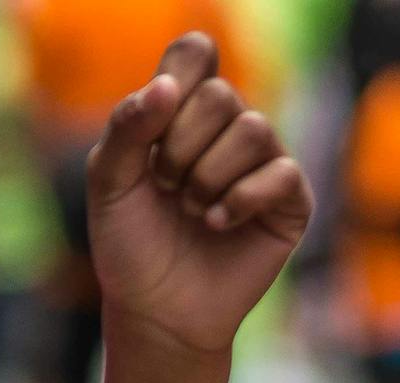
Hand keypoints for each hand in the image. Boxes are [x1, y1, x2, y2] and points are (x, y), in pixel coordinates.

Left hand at [85, 35, 309, 358]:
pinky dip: (241, 200)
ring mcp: (263, 163)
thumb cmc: (131, 246)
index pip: (196, 53)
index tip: (156, 120)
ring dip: (209, 177)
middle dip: (182, 147)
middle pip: (221, 94)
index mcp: (183, 111)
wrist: (157, 312)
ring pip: (253, 129)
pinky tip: (218, 225)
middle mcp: (227, 129)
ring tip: (190, 211)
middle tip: (165, 187)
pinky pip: (282, 172)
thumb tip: (168, 87)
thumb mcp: (109, 183)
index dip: (180, 74)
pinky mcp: (290, 202)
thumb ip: (127, 127)